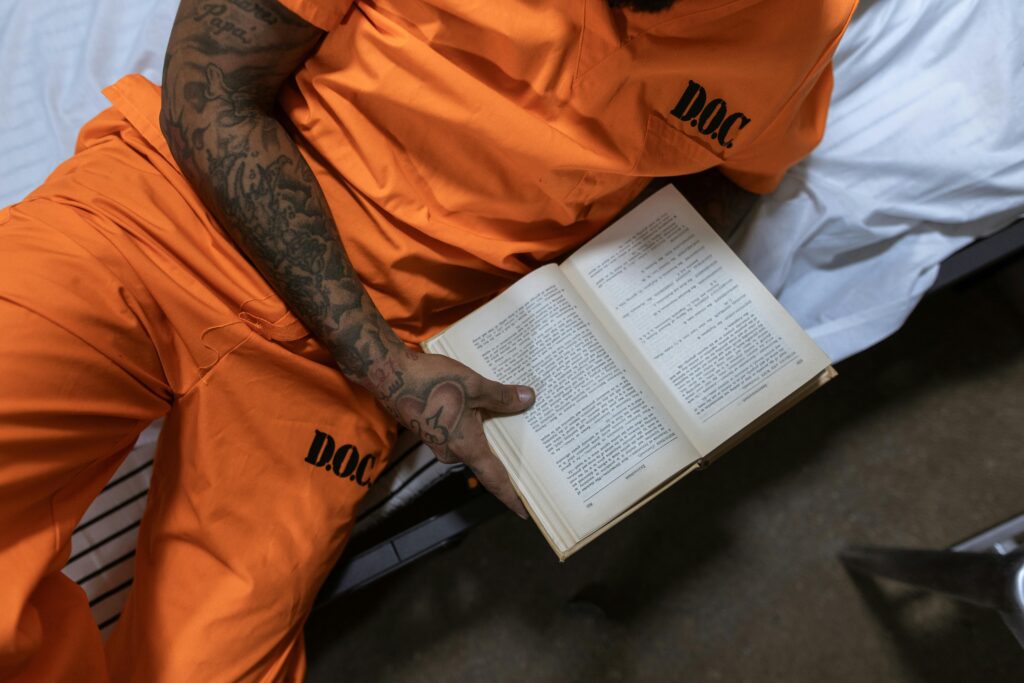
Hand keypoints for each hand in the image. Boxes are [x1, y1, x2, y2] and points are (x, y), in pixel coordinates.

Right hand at [361, 348, 535, 518]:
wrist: (387, 373)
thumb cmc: (430, 381)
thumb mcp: (474, 385)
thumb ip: (502, 396)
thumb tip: (528, 398)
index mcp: (466, 446)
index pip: (495, 479)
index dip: (512, 497)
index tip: (526, 512)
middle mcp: (452, 451)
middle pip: (485, 461)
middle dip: (505, 456)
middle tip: (533, 453)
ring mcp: (439, 442)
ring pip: (471, 445)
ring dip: (489, 437)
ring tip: (513, 423)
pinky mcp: (430, 431)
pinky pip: (459, 435)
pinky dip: (474, 427)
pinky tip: (483, 410)